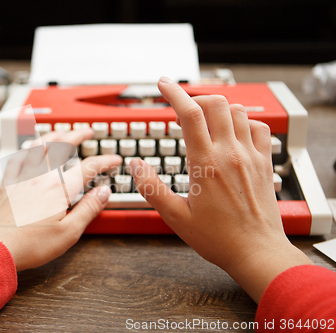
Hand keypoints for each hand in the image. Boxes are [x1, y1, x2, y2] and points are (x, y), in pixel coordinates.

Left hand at [0, 128, 121, 270]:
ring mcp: (21, 179)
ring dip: (52, 135)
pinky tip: (27, 150)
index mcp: (59, 189)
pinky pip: (16, 159)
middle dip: (77, 135)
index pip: (88, 167)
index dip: (104, 160)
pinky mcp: (6, 185)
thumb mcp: (68, 233)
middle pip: (61, 147)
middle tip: (87, 131)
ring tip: (61, 132)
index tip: (114, 159)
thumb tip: (104, 193)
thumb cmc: (29, 245)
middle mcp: (40, 178)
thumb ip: (88, 209)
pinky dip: (24, 150)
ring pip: (37, 147)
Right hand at [130, 77, 312, 302]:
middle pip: (215, 103)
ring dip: (218, 107)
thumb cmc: (218, 238)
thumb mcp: (175, 217)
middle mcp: (230, 154)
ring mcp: (250, 156)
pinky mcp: (264, 163)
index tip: (164, 84)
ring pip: (237, 111)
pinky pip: (259, 127)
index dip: (174, 93)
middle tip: (182, 108)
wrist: (257, 252)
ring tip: (205, 118)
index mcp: (205, 164)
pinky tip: (233, 131)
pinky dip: (244, 120)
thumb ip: (152, 189)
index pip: (189, 113)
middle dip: (195, 98)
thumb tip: (136, 165)